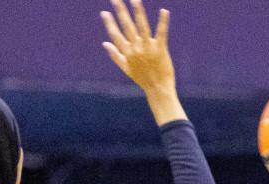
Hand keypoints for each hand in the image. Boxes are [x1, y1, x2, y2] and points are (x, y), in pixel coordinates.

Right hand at [102, 0, 183, 122]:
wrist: (158, 89)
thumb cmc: (142, 79)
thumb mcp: (126, 68)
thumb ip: (115, 55)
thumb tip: (104, 43)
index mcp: (127, 52)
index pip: (115, 34)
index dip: (109, 23)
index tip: (104, 13)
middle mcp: (136, 48)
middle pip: (126, 26)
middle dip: (120, 12)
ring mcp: (148, 48)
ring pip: (142, 26)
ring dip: (138, 12)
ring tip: (135, 0)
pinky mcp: (160, 49)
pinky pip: (161, 32)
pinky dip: (163, 21)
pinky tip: (164, 11)